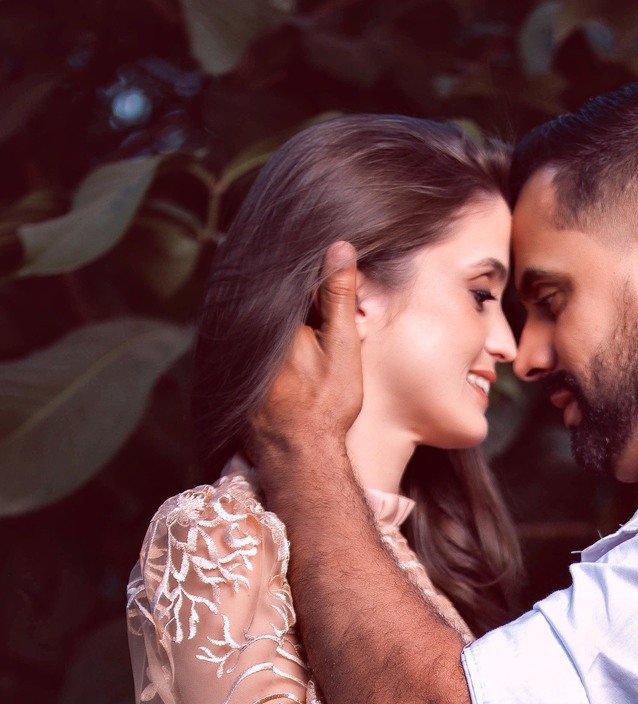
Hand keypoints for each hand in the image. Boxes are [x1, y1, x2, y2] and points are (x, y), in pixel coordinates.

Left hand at [248, 240, 362, 485]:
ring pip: (251, 321)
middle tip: (303, 305)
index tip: (319, 266)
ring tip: (290, 329)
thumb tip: (339, 246)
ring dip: (266, 315)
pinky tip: (274, 351)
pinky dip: (253, 336)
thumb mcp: (342, 347)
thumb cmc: (325, 405)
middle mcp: (245, 330)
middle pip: (264, 299)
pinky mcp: (229, 374)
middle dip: (282, 294)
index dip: (301, 273)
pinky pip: (239, 343)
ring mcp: (233, 354)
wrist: (298, 457)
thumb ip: (338, 296)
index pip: (283, 279)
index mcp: (274, 317)